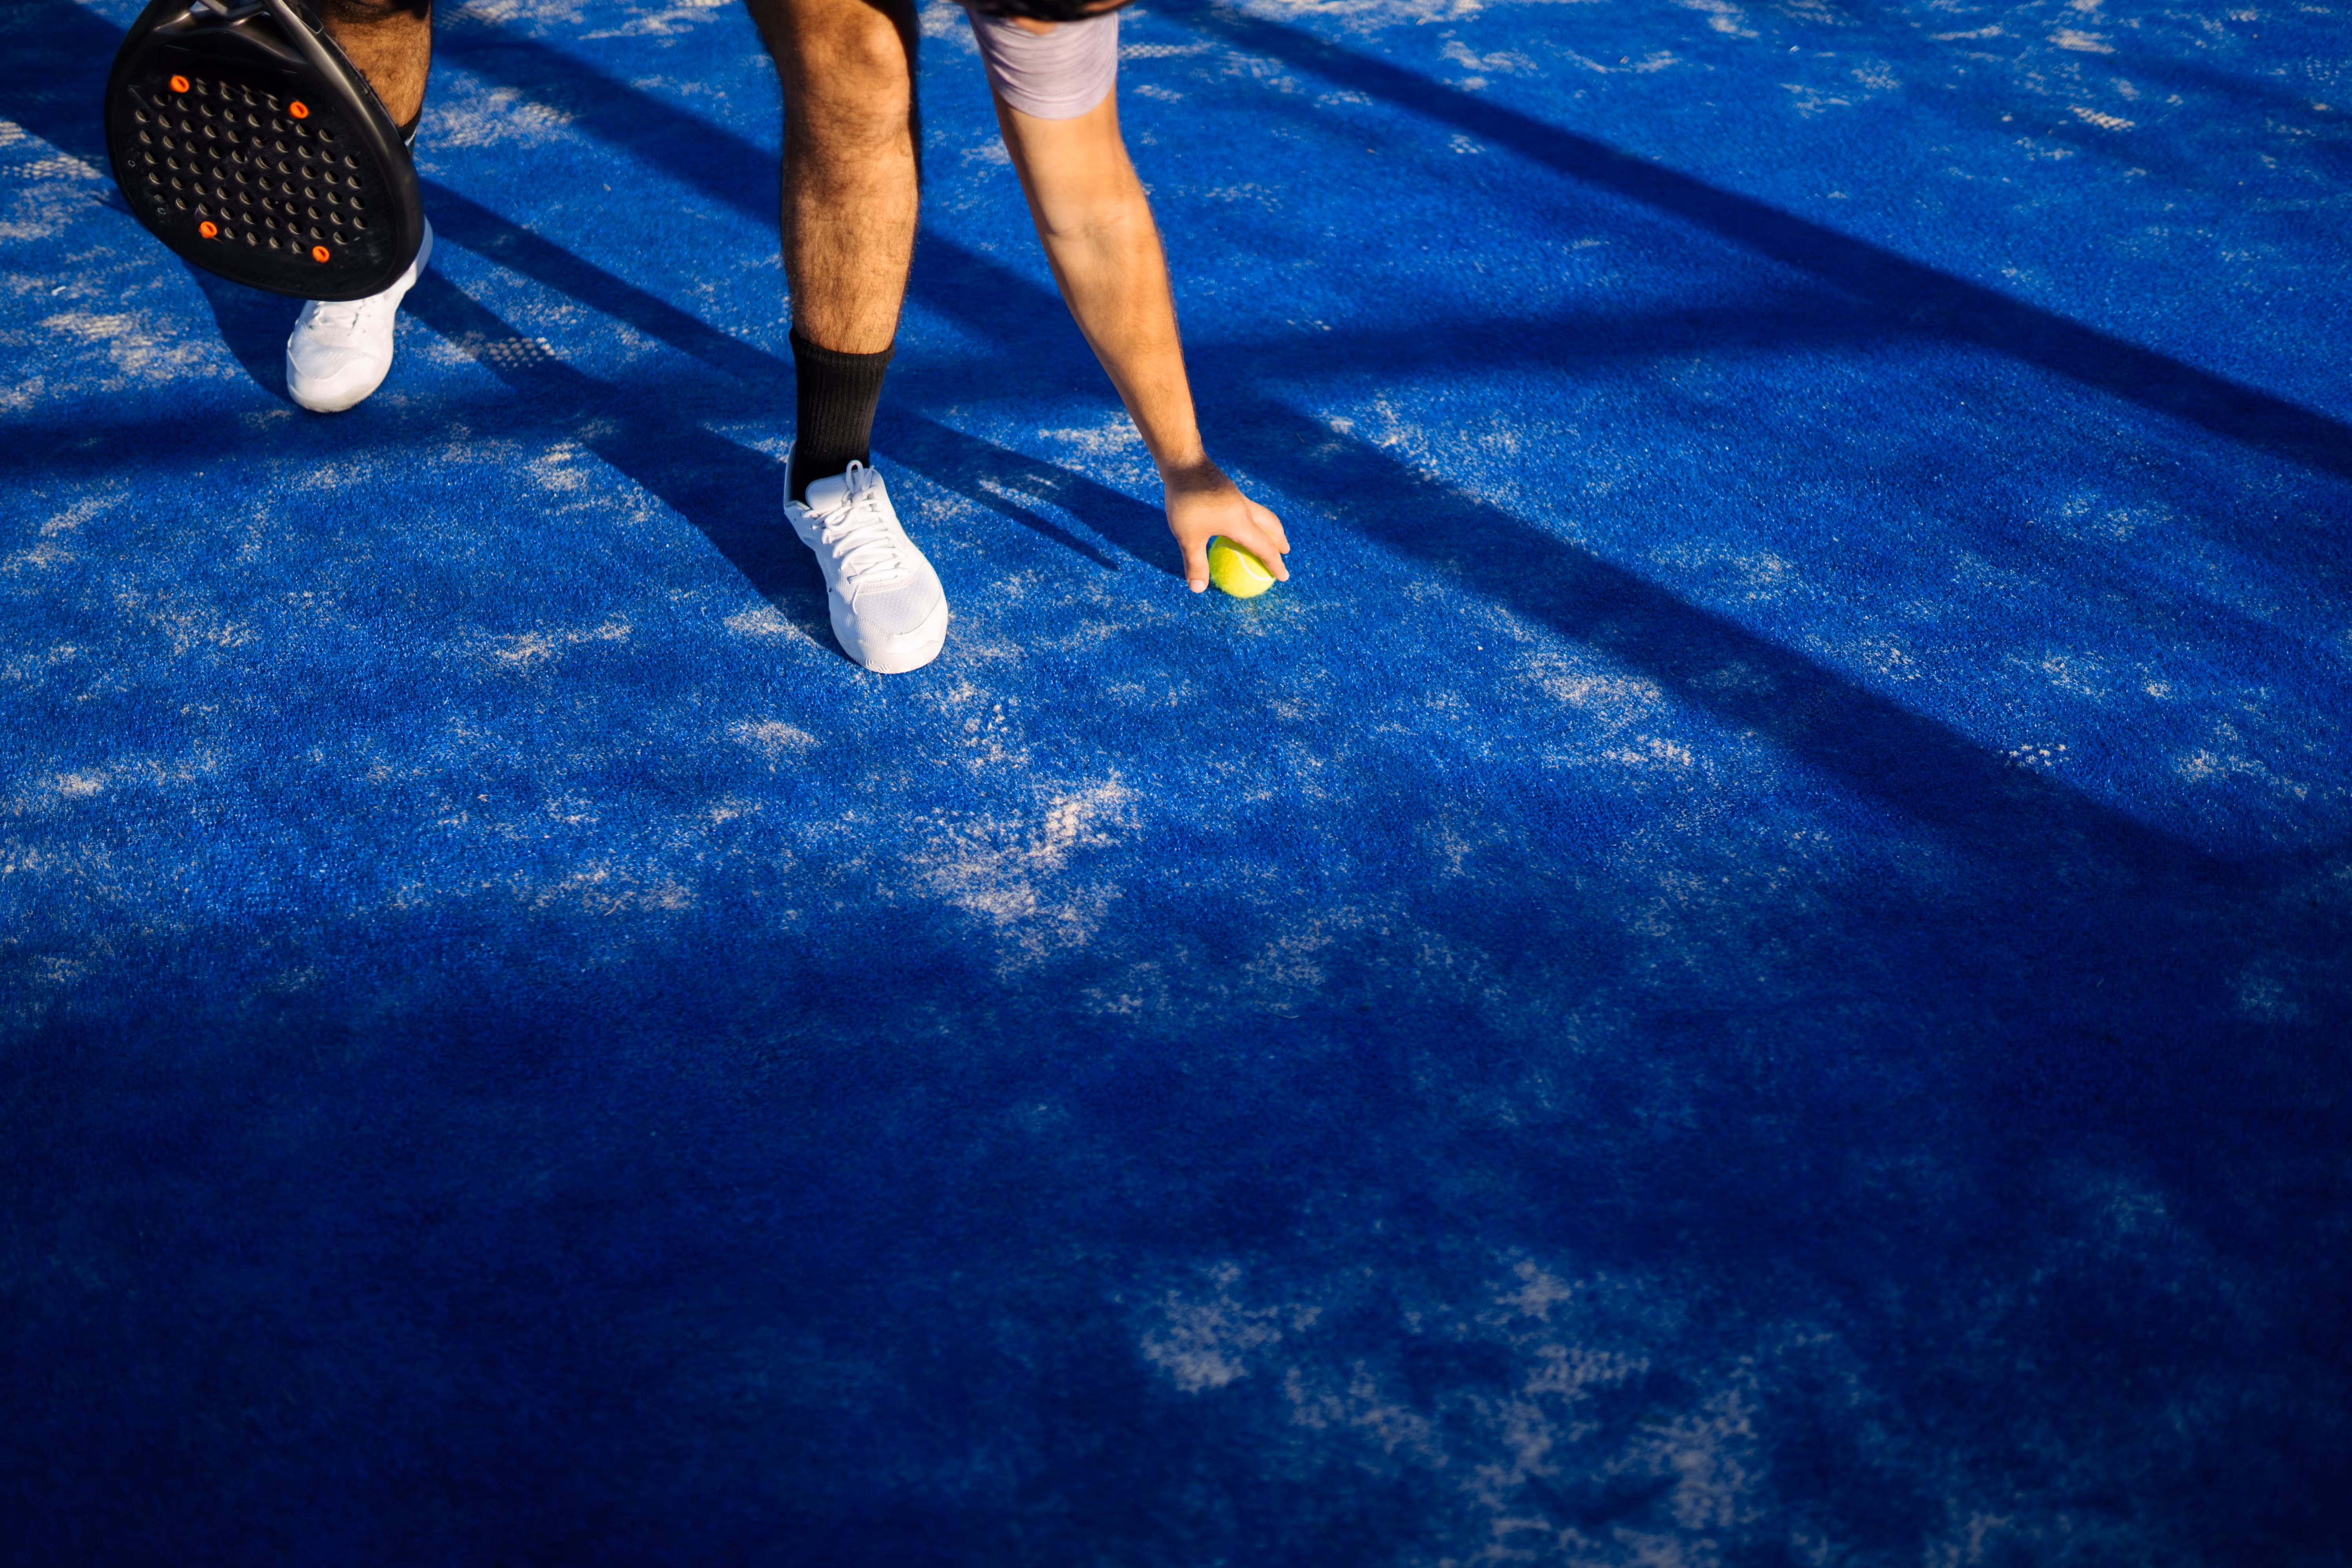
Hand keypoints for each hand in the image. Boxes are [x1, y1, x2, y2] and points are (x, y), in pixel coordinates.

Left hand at [1162, 460, 1289, 593]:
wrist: (1184, 463)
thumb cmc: (1186, 501)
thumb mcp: (1187, 536)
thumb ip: (1195, 562)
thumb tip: (1198, 589)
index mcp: (1241, 523)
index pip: (1265, 548)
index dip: (1275, 564)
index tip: (1283, 577)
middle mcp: (1244, 509)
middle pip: (1271, 525)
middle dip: (1279, 540)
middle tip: (1284, 551)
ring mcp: (1237, 497)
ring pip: (1261, 514)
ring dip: (1267, 526)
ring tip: (1266, 535)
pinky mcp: (1227, 489)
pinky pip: (1246, 507)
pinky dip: (1251, 518)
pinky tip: (1236, 520)